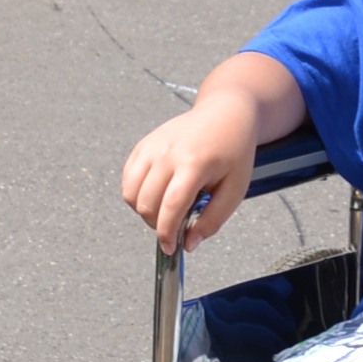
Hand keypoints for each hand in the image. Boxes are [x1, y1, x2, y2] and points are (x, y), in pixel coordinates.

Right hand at [122, 101, 256, 252]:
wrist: (225, 114)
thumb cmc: (233, 152)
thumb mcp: (235, 190)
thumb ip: (212, 220)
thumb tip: (189, 244)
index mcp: (194, 164)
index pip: (171, 206)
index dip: (167, 233)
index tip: (170, 248)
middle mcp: (167, 153)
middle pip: (146, 203)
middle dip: (157, 224)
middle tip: (174, 225)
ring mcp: (151, 147)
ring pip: (130, 193)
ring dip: (144, 210)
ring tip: (166, 207)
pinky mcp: (143, 145)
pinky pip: (127, 179)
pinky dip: (136, 193)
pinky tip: (157, 192)